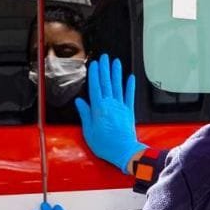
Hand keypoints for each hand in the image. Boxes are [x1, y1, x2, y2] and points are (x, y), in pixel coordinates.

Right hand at [75, 54, 147, 173]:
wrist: (124, 152)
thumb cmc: (105, 144)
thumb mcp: (89, 131)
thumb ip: (85, 114)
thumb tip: (80, 102)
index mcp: (99, 109)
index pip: (95, 87)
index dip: (94, 75)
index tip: (93, 65)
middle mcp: (110, 104)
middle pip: (106, 83)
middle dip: (104, 69)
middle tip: (104, 57)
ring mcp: (121, 107)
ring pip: (118, 86)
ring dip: (116, 73)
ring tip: (115, 62)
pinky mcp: (129, 111)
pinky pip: (130, 96)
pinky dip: (130, 86)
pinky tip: (130, 77)